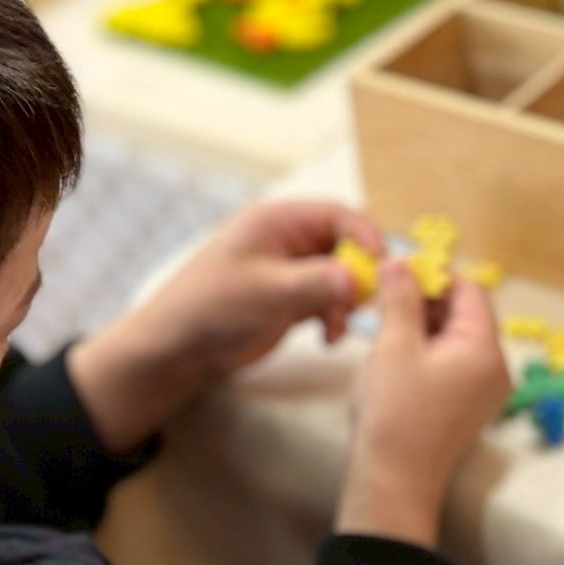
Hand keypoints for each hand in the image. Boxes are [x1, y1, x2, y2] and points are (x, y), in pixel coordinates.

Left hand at [70, 201, 378, 453]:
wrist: (181, 349)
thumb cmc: (209, 307)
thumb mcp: (264, 291)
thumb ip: (313, 283)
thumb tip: (359, 277)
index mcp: (278, 221)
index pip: (338, 215)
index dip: (365, 237)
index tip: (382, 266)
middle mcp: (289, 241)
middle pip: (346, 245)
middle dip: (360, 273)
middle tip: (366, 301)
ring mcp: (292, 270)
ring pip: (343, 276)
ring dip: (347, 301)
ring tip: (336, 325)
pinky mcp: (293, 299)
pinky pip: (331, 300)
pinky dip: (336, 317)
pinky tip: (328, 338)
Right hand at [338, 263, 511, 547]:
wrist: (392, 485)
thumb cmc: (394, 415)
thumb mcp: (394, 345)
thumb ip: (400, 297)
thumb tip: (400, 261)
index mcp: (486, 350)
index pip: (470, 291)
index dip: (435, 275)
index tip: (398, 270)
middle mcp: (494, 370)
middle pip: (465, 314)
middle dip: (426, 300)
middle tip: (384, 297)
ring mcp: (481, 392)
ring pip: (454, 339)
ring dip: (420, 325)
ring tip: (382, 325)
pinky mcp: (464, 409)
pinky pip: (449, 365)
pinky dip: (423, 351)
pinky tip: (391, 355)